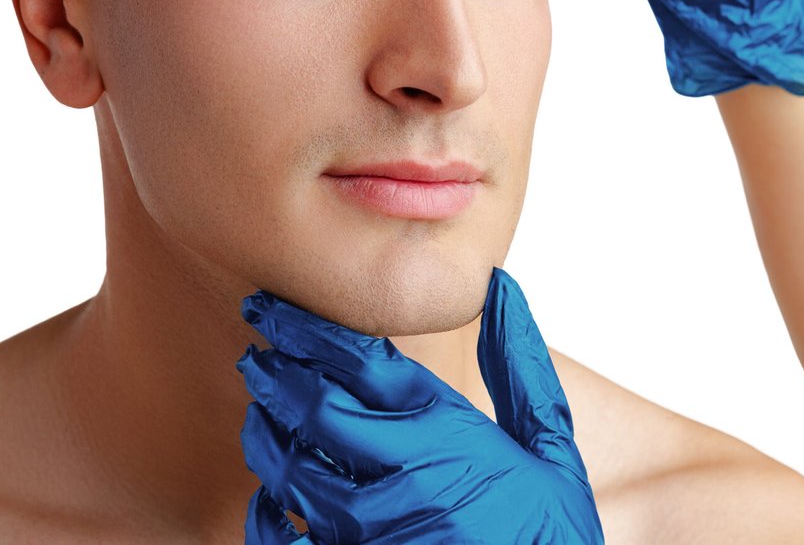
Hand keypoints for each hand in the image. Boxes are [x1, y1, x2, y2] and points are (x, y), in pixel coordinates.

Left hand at [235, 267, 603, 543]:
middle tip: (253, 353)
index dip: (307, 330)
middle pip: (316, 408)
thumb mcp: (550, 447)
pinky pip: (285, 540)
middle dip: (276, 374)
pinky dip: (266, 516)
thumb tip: (500, 284)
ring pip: (293, 471)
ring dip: (266, 436)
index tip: (273, 310)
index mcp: (451, 434)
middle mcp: (408, 479)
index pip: (362, 362)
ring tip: (259, 414)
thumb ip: (520, 366)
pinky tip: (268, 497)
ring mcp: (377, 533)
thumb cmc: (549, 533)